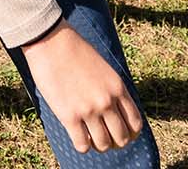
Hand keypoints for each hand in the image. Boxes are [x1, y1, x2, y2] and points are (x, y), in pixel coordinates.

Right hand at [21, 20, 143, 153]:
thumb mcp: (104, 68)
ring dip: (99, 145)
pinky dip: (83, 146)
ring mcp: (88, 110)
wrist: (51, 41)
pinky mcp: (69, 116)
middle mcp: (107, 102)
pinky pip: (82, 144)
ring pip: (103, 145)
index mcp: (118, 88)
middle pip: (121, 137)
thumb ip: (111, 89)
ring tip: (91, 139)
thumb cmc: (75, 51)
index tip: (122, 133)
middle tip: (106, 138)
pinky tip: (78, 138)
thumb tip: (113, 109)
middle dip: (115, 141)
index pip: (135, 122)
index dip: (130, 132)